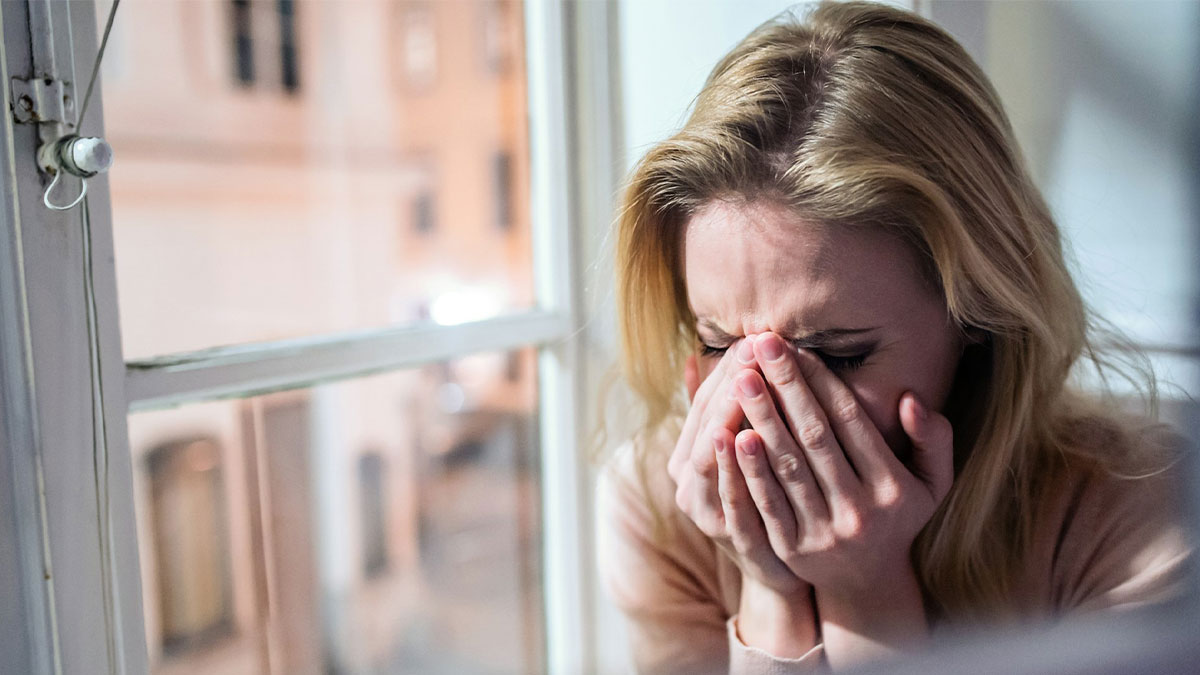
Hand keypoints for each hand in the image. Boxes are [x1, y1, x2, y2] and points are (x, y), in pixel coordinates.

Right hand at [667, 342, 804, 593]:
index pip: (703, 401)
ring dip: (728, 413)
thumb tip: (693, 357)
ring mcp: (706, 512)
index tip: (752, 337)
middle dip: (731, 382)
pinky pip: (729, 496)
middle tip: (755, 345)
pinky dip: (734, 466)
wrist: (785, 571)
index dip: (726, 369)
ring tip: (746, 377)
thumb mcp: (743, 452)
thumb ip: (720, 410)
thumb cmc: (766, 498)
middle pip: (706, 423)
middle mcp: (688, 483)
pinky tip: (745, 435)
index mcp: (687, 457)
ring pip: (711, 455)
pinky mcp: (731, 539)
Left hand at [728, 331, 953, 596]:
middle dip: (786, 387)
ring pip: (788, 467)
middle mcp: (859, 510)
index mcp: (893, 488)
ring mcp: (824, 532)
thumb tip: (910, 399)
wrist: (867, 582)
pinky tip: (730, 435)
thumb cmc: (898, 515)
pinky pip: (766, 503)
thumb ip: (934, 438)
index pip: (850, 422)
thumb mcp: (933, 481)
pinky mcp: (792, 550)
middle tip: (760, 344)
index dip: (821, 382)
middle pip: (815, 438)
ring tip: (741, 378)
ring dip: (762, 419)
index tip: (796, 346)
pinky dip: (749, 469)